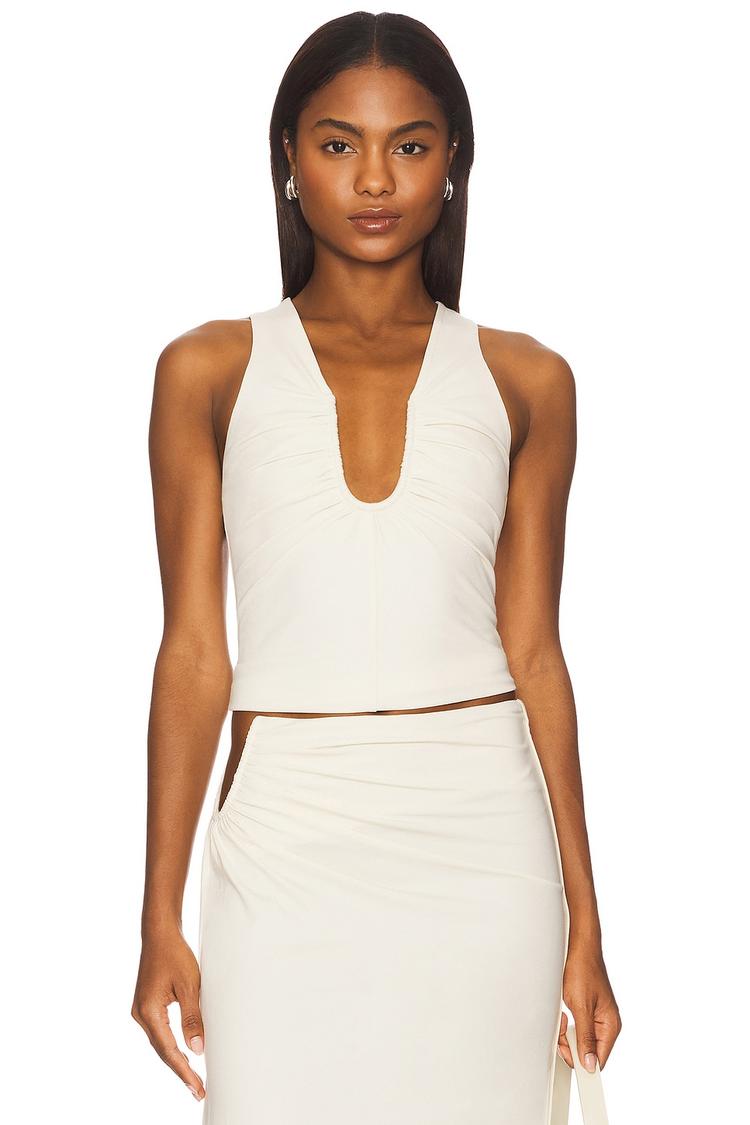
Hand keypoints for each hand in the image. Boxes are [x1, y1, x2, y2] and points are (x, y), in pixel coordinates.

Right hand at [131, 928, 205, 1101]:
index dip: (184, 1071)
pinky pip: (158, 1031)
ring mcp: (141, 1010)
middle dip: (181, 1070)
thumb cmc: (175, 954)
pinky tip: (182, 1052)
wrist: (159, 933)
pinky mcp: (146, 1005)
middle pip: (162, 1050)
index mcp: (149, 1012)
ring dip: (175, 1058)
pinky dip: (170, 1044)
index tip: (197, 1088)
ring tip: (193, 1077)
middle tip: (199, 1090)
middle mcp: (140, 1014)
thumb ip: (192, 1018)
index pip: (168, 1050)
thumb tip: (196, 1049)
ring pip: (160, 1042)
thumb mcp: (190, 985)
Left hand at [558, 938, 621, 1071]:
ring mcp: (597, 1018)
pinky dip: (566, 1025)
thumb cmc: (583, 970)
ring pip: (579, 1041)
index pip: (599, 1059)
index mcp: (611, 1025)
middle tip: (561, 1028)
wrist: (579, 947)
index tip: (566, 1057)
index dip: (581, 1061)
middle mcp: (606, 1024)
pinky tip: (563, 1014)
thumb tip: (590, 1064)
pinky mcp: (587, 1012)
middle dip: (570, 1044)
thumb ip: (586, 1037)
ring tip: (562, 1017)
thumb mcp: (581, 1007)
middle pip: (587, 1051)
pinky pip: (576, 1029)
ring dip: (566, 1033)